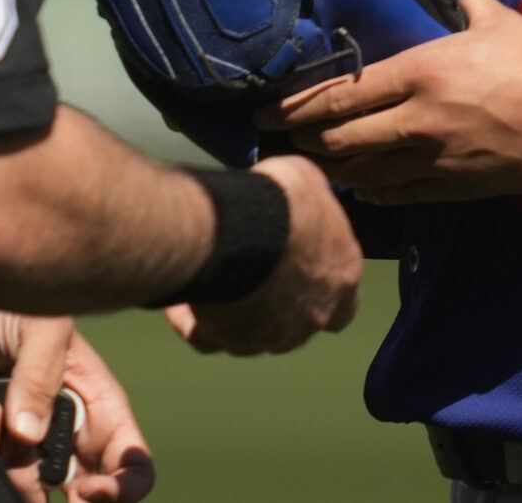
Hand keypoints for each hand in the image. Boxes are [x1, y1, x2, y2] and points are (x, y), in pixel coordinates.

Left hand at [0, 306, 155, 502]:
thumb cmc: (22, 310)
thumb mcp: (43, 327)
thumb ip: (40, 374)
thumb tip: (27, 433)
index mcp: (99, 411)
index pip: (133, 466)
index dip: (124, 490)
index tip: (91, 491)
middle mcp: (68, 438)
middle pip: (83, 498)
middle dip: (65, 502)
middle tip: (39, 485)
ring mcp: (28, 448)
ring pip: (30, 492)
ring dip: (12, 469)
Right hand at [163, 154, 360, 355]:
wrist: (240, 228)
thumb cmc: (281, 201)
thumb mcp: (306, 179)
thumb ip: (307, 202)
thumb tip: (292, 196)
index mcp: (341, 279)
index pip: (344, 303)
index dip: (319, 287)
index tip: (297, 269)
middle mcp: (312, 315)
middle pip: (294, 320)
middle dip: (273, 300)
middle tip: (246, 269)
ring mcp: (273, 335)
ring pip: (251, 332)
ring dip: (232, 311)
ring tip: (205, 281)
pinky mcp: (232, 340)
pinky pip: (208, 338)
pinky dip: (191, 322)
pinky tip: (177, 301)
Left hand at [268, 0, 521, 203]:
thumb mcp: (493, 19)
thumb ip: (459, 0)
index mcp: (422, 72)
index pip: (341, 94)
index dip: (297, 104)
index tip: (267, 108)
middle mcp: (416, 121)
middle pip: (337, 138)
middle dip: (300, 137)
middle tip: (276, 135)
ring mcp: (431, 161)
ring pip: (358, 171)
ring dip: (327, 166)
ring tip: (304, 159)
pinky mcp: (449, 189)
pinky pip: (391, 194)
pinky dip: (366, 187)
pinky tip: (354, 180)